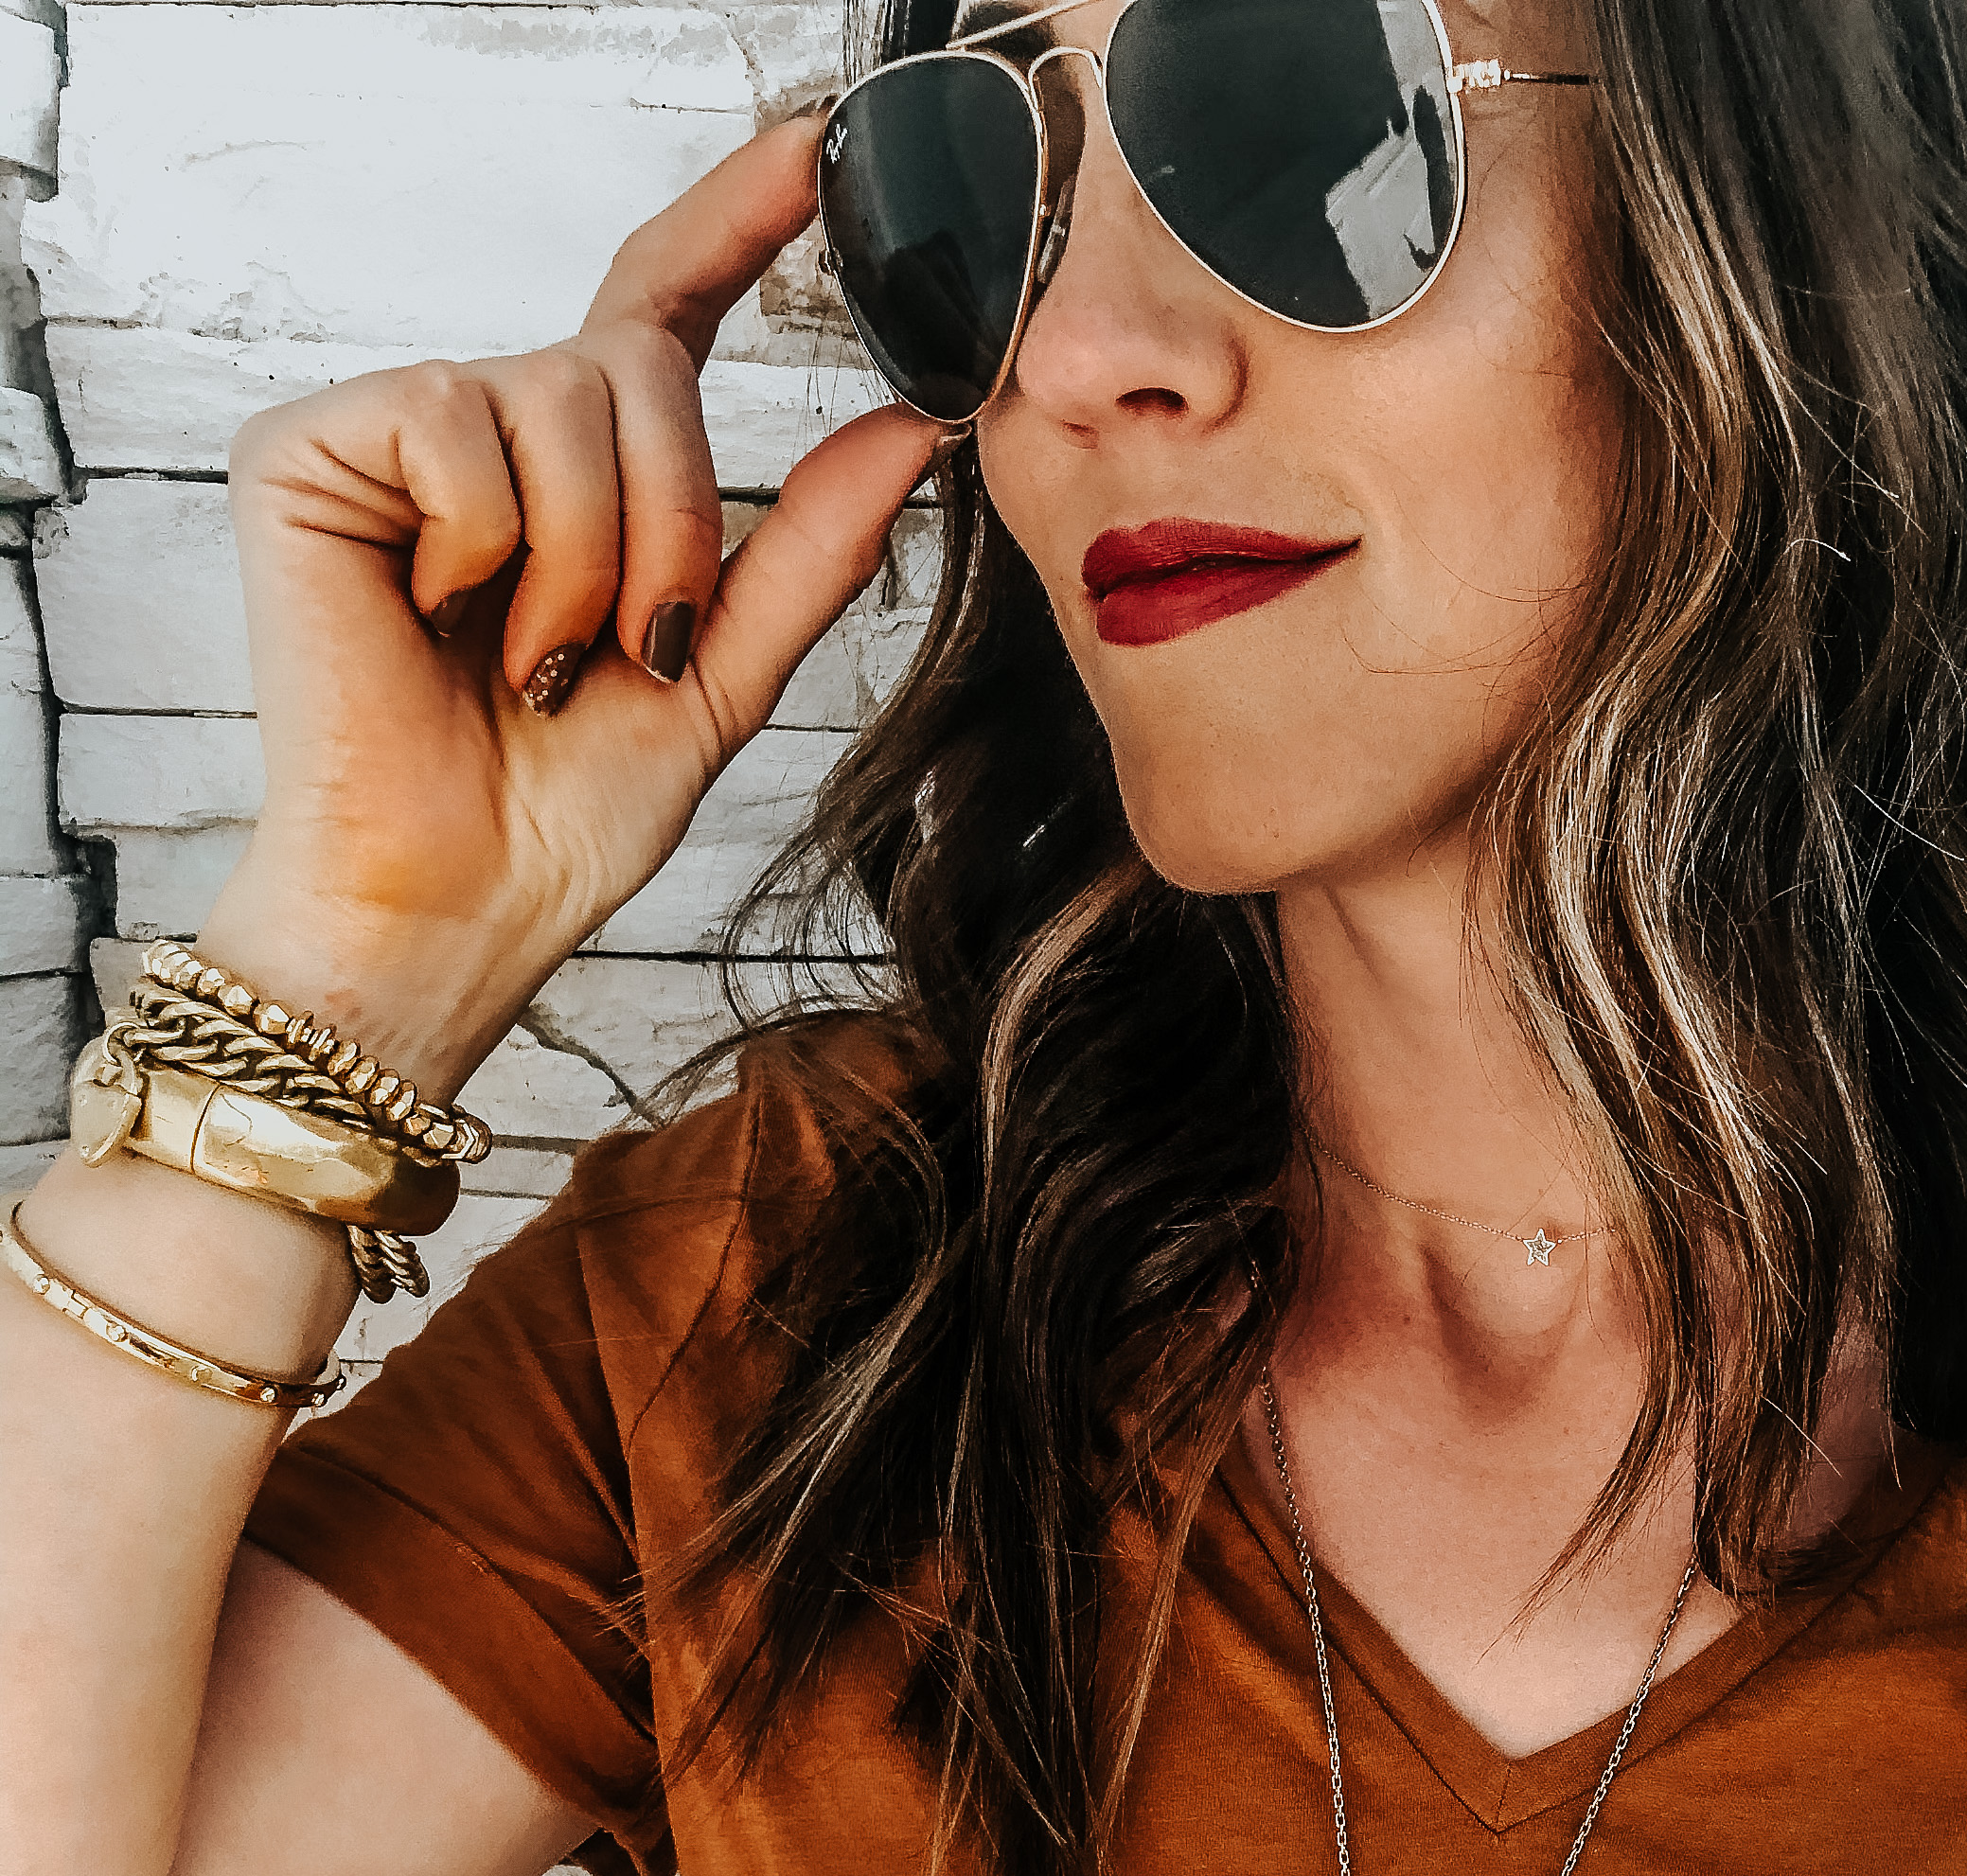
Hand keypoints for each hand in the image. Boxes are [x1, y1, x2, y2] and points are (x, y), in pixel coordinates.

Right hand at [199, 118, 943, 1092]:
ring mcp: (401, 429)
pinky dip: (483, 542)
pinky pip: (456, 419)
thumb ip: (808, 547)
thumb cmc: (564, 813)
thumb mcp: (723, 673)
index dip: (742, 216)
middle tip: (626, 651)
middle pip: (636, 362)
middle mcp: (494, 425)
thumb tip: (914, 427)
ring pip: (557, 395)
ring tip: (531, 659)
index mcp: (587, 472)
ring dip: (580, 558)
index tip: (823, 142)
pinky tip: (440, 618)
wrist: (457, 902)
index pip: (668, 305)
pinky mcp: (313, 444)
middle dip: (668, 522)